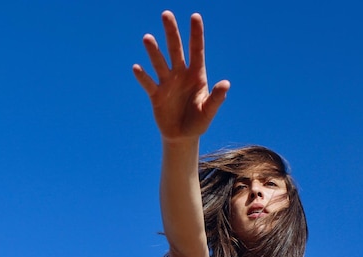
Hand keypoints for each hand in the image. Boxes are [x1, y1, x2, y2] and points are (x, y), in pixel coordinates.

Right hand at [133, 11, 229, 143]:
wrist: (182, 136)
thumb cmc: (198, 122)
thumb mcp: (208, 112)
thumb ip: (216, 98)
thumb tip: (226, 84)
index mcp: (197, 75)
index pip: (197, 51)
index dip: (196, 34)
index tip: (195, 16)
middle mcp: (181, 75)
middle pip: (175, 50)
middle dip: (171, 32)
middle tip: (166, 14)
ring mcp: (167, 83)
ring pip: (160, 63)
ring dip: (153, 51)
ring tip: (147, 37)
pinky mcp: (156, 95)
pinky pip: (149, 83)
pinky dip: (143, 77)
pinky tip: (137, 68)